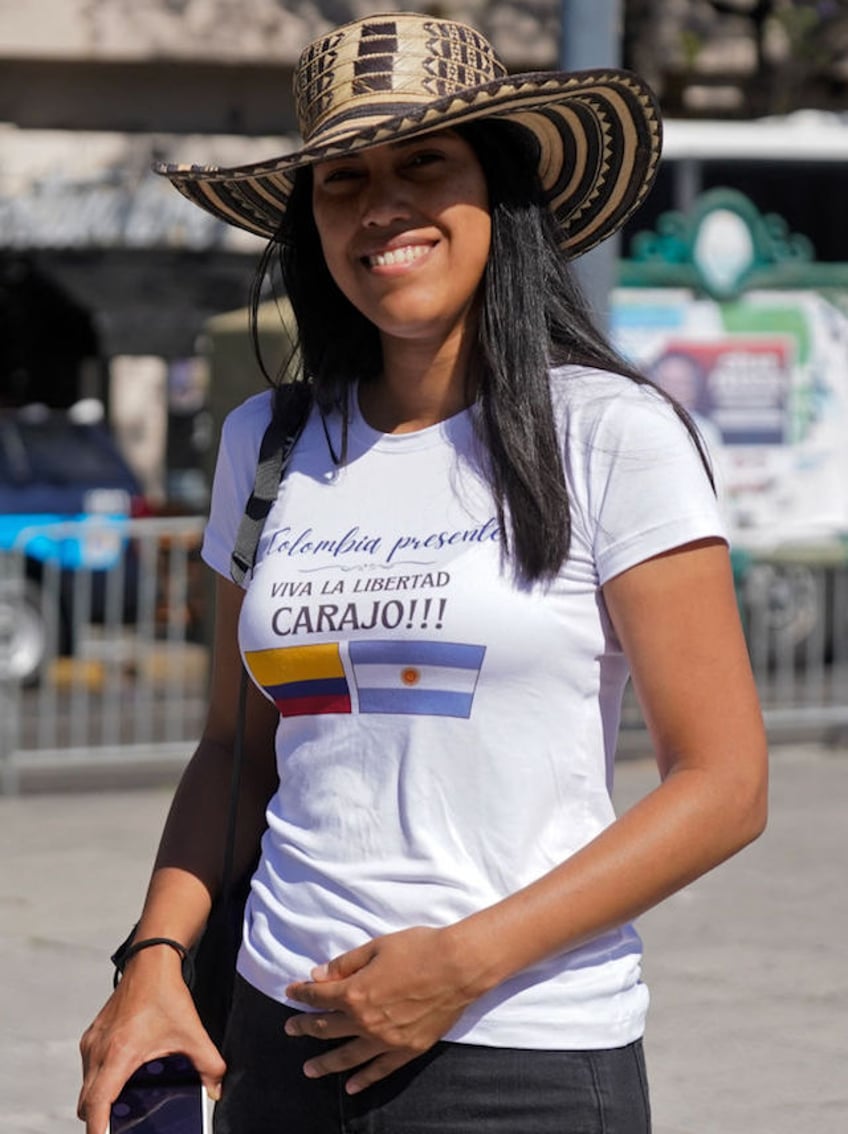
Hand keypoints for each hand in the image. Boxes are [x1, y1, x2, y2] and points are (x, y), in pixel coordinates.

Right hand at [78, 957, 225, 1133]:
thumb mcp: (192, 1032)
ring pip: (86, 1086)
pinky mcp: (91, 1035)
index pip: (97, 1103)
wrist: (150, 962)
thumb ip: (208, 1065)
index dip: (98, 1129)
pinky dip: (100, 1080)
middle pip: (87, 1103)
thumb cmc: (166, 995)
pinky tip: (122, 1077)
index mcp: (119, 1053)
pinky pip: (88, 1069)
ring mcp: (91, 1042)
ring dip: (100, 1099)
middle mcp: (98, 1050)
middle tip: (120, 1127)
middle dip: (100, 1119)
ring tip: (124, 1103)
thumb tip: (216, 1091)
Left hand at [284, 926, 477, 1093]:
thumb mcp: (376, 947)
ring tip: (309, 1070)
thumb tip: (317, 975)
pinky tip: (350, 1087)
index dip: (302, 993)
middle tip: (290, 1029)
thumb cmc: (418, 948)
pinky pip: (380, 1070)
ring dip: (324, 1063)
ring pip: (347, 1056)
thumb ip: (345, 964)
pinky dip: (363, 1079)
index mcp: (355, 993)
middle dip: (305, 1026)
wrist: (458, 966)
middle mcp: (365, 1021)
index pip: (319, 996)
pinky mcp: (407, 1050)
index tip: (291, 991)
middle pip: (326, 1027)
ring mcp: (386, 1040)